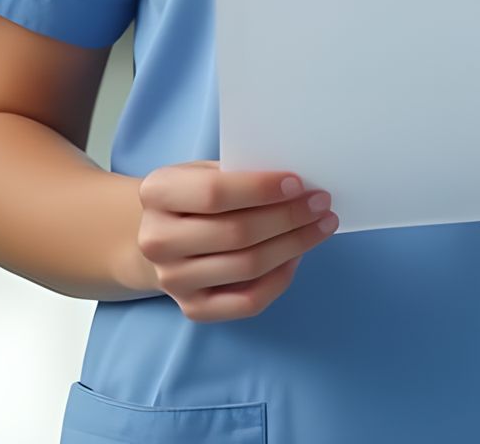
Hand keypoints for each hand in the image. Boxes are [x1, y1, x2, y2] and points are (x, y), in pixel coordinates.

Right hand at [135, 161, 338, 321]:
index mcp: (157, 193)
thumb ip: (238, 174)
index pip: (214, 193)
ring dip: (293, 245)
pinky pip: (247, 301)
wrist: (159, 237)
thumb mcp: (203, 171)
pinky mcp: (192, 309)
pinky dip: (279, 279)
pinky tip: (297, 257)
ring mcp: (173, 280)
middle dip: (288, 217)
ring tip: (320, 226)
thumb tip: (297, 184)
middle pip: (236, 233)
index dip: (260, 189)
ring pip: (247, 267)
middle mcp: (157, 241)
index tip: (298, 183)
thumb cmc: (193, 196)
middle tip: (322, 203)